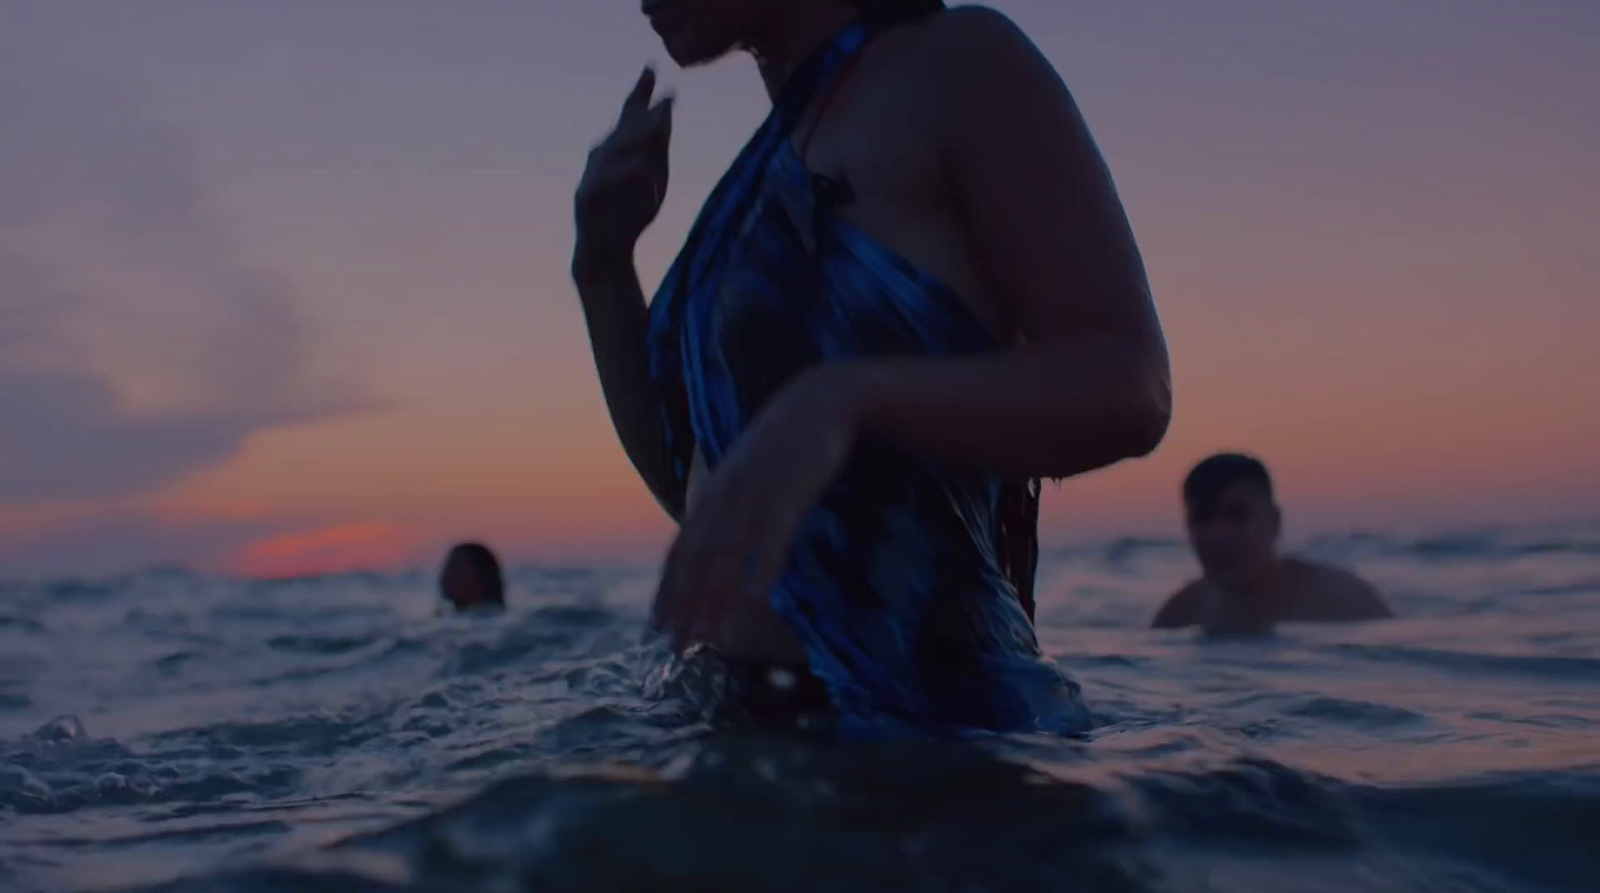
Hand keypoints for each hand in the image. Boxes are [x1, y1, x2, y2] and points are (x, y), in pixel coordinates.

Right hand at [574, 67, 673, 261]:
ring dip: (642, 140)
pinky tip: (650, 183)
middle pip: (626, 129)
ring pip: (619, 151)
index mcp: (618, 148)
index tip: (652, 68)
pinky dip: (633, 181)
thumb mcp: (653, 176)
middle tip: (668, 98)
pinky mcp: (586, 196)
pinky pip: (611, 182)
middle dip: (645, 114)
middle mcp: (602, 155)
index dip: (640, 91)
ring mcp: (591, 174)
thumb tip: (667, 104)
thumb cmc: (630, 213)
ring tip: (663, 127)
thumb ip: (658, 144)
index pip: (629, 114)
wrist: (607, 253)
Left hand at [652, 368, 860, 652]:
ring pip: (728, 557)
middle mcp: (725, 498)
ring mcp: (754, 496)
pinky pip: (772, 539)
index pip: (680, 551)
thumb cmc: (785, 443)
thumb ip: (728, 505)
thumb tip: (715, 541)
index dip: (668, 590)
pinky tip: (756, 600)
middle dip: (684, 607)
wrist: (818, 401)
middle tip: (677, 648)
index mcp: (713, 495)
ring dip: (715, 600)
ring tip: (708, 638)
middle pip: (697, 562)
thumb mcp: (746, 473)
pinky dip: (762, 569)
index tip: (658, 627)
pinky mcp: (788, 494)